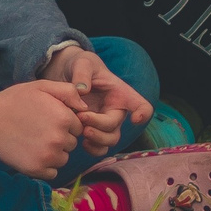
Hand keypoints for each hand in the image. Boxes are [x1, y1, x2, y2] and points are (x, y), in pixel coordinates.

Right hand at [0, 82, 86, 179]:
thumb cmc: (14, 101)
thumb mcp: (41, 86)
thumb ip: (67, 91)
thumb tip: (86, 107)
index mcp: (64, 118)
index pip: (78, 127)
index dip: (65, 123)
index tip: (48, 120)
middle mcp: (59, 139)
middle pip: (71, 144)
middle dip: (60, 138)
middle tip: (40, 130)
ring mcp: (48, 156)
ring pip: (63, 159)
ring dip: (54, 153)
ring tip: (35, 141)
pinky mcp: (36, 169)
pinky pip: (52, 172)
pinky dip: (45, 166)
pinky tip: (32, 153)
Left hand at [41, 45, 155, 151]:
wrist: (67, 75)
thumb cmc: (81, 66)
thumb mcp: (83, 62)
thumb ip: (82, 73)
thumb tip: (82, 91)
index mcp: (121, 94)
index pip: (141, 105)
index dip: (143, 114)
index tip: (135, 118)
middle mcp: (116, 111)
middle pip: (116, 127)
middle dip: (100, 126)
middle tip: (82, 117)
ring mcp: (105, 123)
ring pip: (109, 141)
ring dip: (96, 139)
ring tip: (81, 130)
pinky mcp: (93, 131)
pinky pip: (99, 148)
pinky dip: (91, 148)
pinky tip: (81, 141)